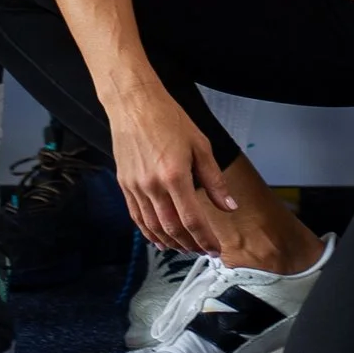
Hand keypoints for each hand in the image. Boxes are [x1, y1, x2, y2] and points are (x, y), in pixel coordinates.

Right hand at [105, 81, 239, 254]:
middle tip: (202, 250)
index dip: (205, 239)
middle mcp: (153, 186)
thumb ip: (214, 180)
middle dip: (190, 245)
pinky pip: (137, 217)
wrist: (134, 102)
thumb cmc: (168, 118)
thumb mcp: (200, 145)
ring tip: (185, 248)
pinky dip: (149, 233)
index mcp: (175, 175)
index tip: (215, 249)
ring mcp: (135, 187)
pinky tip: (159, 240)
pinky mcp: (124, 184)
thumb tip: (229, 205)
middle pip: (173, 229)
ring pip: (154, 227)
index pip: (192, 220)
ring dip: (171, 243)